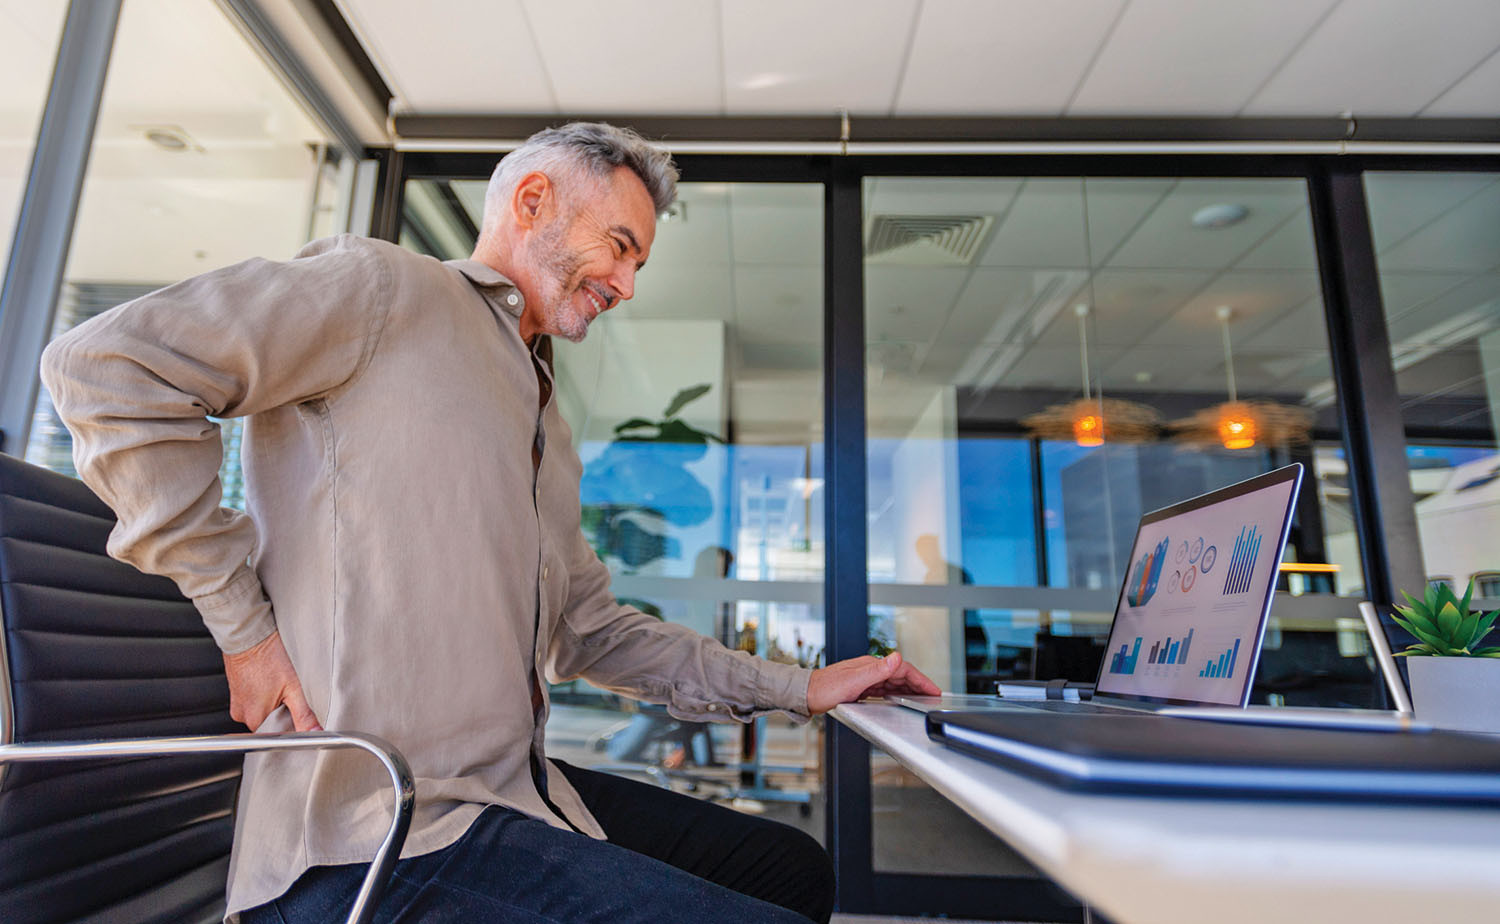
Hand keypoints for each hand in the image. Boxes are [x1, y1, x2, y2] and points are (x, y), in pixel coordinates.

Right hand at [222, 630, 321, 731]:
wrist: (247, 637)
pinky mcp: (236, 695)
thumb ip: (304, 713)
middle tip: (286, 692)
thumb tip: (315, 731)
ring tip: (276, 685)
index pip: (279, 734)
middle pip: (270, 724)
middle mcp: (243, 715)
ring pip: (262, 713)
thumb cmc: (267, 657)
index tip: (296, 708)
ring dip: (272, 703)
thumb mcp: (293, 687)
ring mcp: (237, 705)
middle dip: (282, 712)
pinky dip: (263, 696)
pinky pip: (254, 702)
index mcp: (256, 718)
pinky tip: (268, 682)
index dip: (292, 723)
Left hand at [806, 651, 940, 713]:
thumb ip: (876, 670)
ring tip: (920, 698)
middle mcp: (869, 669)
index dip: (921, 679)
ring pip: (893, 682)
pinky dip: (895, 693)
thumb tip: (896, 657)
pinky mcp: (860, 687)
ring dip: (909, 689)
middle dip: (919, 684)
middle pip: (900, 675)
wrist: (806, 696)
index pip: (903, 669)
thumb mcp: (853, 681)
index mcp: (870, 665)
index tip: (933, 689)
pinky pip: (883, 689)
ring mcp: (864, 678)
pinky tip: (898, 698)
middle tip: (932, 695)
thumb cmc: (824, 689)